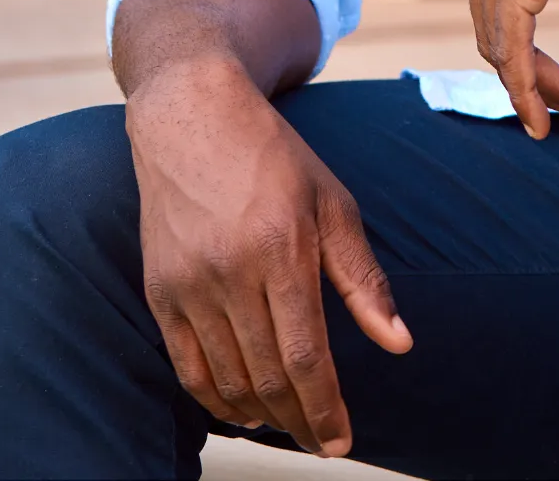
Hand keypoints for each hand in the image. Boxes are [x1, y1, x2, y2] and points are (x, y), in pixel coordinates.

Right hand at [126, 56, 411, 456]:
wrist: (192, 117)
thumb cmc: (274, 157)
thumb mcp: (332, 203)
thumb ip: (363, 278)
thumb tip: (400, 343)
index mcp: (283, 248)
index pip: (306, 355)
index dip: (325, 408)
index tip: (342, 443)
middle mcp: (232, 271)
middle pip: (267, 376)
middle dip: (298, 420)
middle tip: (319, 440)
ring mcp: (190, 283)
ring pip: (226, 379)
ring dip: (259, 414)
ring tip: (286, 421)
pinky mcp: (159, 290)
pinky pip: (185, 366)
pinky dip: (213, 398)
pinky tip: (239, 406)